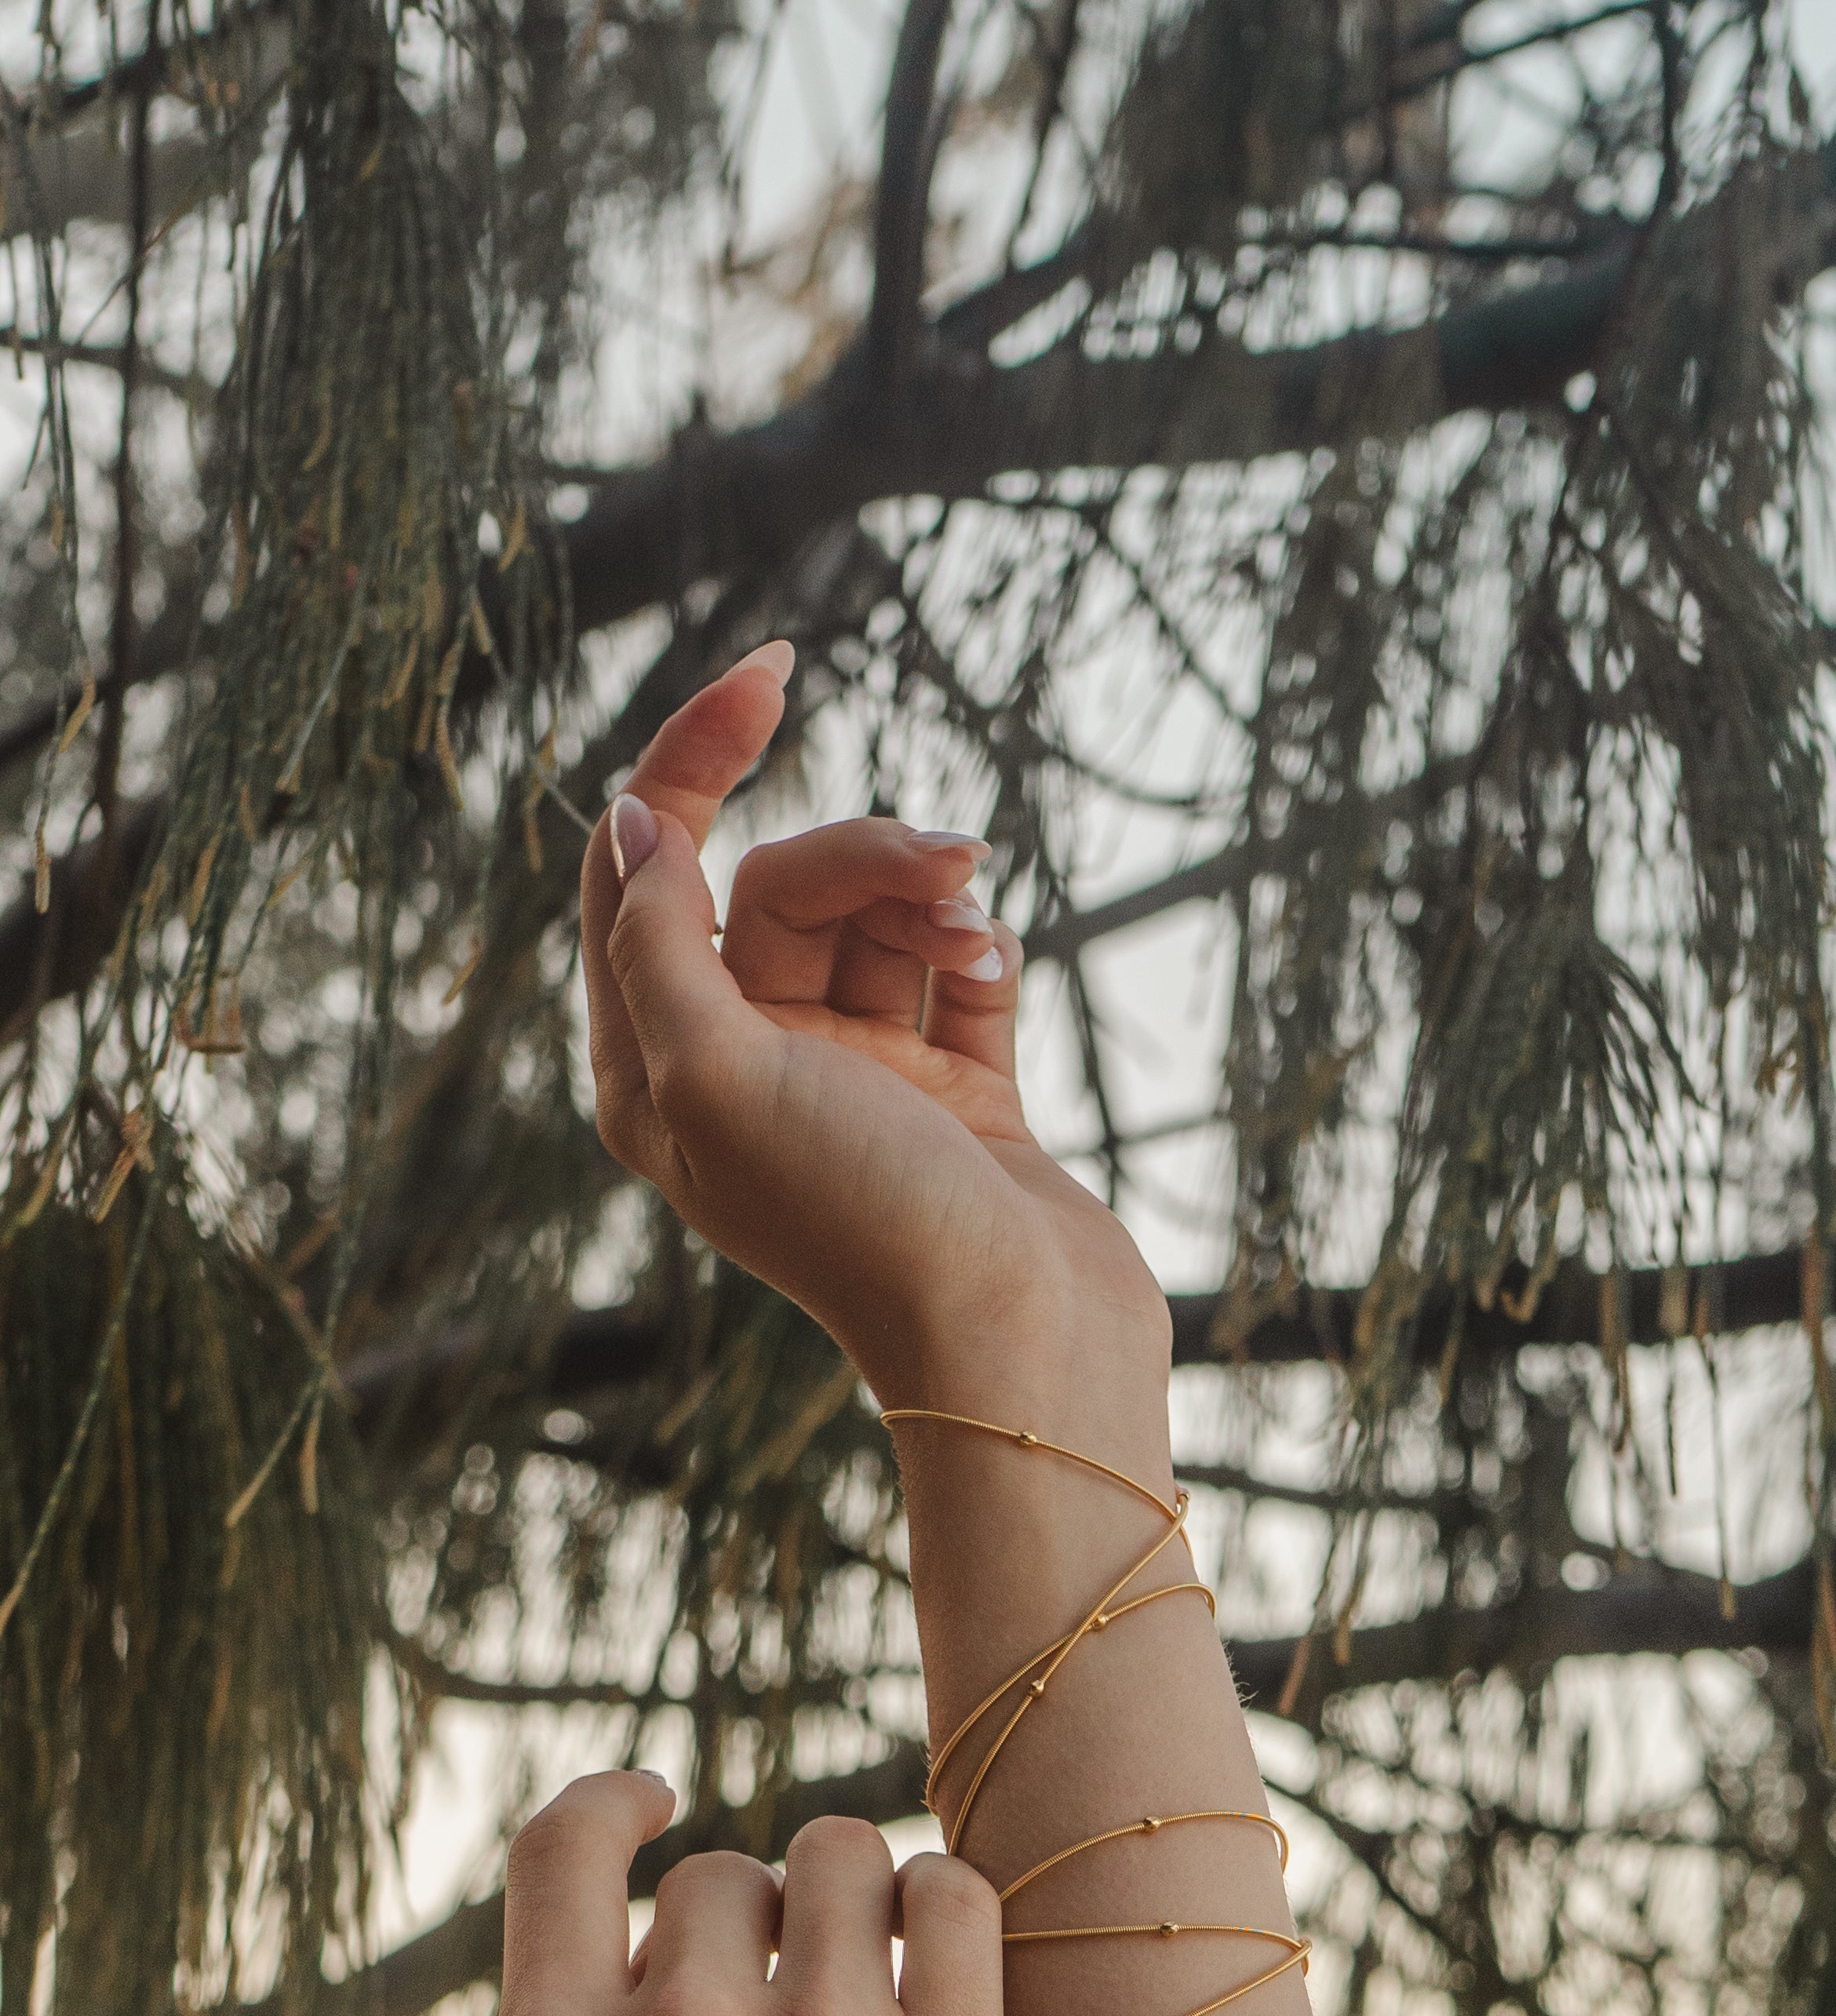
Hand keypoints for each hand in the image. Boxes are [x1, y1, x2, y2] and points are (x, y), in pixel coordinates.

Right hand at [494, 1780, 1013, 2015]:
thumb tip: (610, 1973)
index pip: (560, 1850)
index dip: (612, 1805)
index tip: (656, 1803)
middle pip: (726, 1875)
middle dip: (758, 1924)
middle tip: (793, 2001)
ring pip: (845, 1858)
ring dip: (859, 1903)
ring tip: (879, 1978)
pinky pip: (958, 1895)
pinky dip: (948, 1911)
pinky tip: (945, 1966)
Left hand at [579, 648, 1170, 1403]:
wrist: (1023, 1348)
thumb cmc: (861, 1226)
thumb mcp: (716, 1078)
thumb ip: (659, 945)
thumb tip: (632, 820)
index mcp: (655, 1072)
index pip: (644, 871)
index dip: (693, 758)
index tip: (771, 668)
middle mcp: (746, 1070)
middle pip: (779, 885)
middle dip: (857, 852)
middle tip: (938, 860)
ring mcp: (856, 1081)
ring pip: (873, 917)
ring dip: (923, 893)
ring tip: (973, 917)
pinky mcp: (956, 1095)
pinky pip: (957, 970)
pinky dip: (976, 947)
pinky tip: (992, 954)